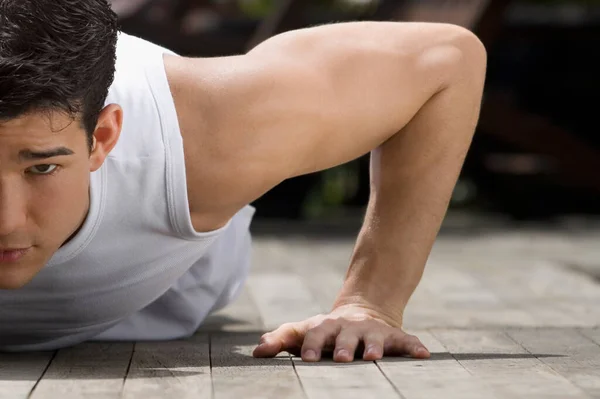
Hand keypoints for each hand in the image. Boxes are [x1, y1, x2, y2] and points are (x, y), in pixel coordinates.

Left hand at [252, 305, 429, 361]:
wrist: (363, 310)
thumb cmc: (327, 329)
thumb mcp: (305, 331)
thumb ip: (282, 339)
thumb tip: (256, 351)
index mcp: (327, 327)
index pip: (316, 334)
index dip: (311, 344)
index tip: (306, 357)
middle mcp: (350, 328)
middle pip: (346, 336)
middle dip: (344, 346)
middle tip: (341, 358)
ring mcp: (373, 331)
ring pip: (375, 338)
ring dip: (376, 347)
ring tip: (374, 357)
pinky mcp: (394, 336)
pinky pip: (406, 341)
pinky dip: (415, 347)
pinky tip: (423, 354)